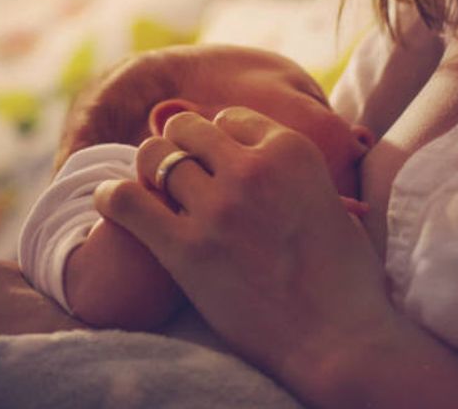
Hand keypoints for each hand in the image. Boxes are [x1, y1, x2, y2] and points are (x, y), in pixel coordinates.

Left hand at [93, 108, 396, 395]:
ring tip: (151, 188)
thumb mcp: (334, 203)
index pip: (232, 118)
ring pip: (156, 158)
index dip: (220, 137)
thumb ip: (300, 177)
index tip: (215, 157)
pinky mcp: (188, 250)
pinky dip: (114, 198)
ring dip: (150, 170)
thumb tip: (279, 171)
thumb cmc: (346, 281)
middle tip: (176, 168)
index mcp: (292, 150)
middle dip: (179, 143)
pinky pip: (129, 203)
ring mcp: (218, 209)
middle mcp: (251, 169)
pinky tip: (111, 202)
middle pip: (189, 129)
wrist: (338, 340)